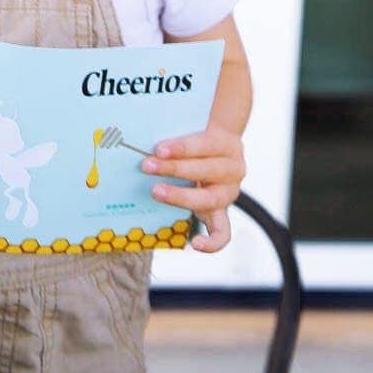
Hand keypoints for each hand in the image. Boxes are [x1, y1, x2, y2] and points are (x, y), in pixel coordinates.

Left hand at [141, 123, 245, 252]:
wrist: (216, 151)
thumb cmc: (195, 139)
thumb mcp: (190, 128)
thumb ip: (172, 129)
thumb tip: (140, 130)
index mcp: (227, 144)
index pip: (206, 144)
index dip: (182, 147)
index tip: (159, 148)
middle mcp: (232, 169)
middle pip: (206, 170)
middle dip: (175, 168)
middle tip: (147, 165)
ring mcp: (228, 193)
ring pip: (209, 199)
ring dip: (180, 196)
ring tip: (156, 191)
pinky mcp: (221, 213)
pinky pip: (223, 233)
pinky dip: (211, 242)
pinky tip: (194, 244)